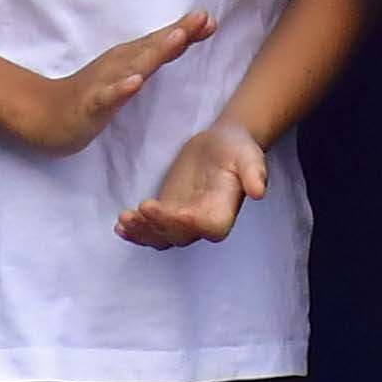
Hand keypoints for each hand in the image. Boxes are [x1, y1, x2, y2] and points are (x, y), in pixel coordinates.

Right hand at [0, 14, 212, 154]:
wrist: (46, 113)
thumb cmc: (95, 91)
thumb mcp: (130, 71)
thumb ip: (158, 54)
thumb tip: (188, 35)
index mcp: (131, 57)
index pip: (163, 41)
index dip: (188, 30)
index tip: (211, 20)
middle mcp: (120, 64)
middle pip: (153, 47)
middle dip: (178, 33)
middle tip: (202, 19)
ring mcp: (104, 82)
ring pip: (132, 67)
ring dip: (155, 53)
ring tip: (177, 40)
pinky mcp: (90, 104)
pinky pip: (107, 96)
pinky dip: (121, 89)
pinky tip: (134, 83)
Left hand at [119, 119, 271, 247]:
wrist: (222, 143)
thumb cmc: (237, 148)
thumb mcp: (248, 154)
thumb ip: (254, 171)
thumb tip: (260, 191)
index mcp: (223, 211)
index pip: (208, 228)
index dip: (190, 224)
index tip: (177, 211)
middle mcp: (203, 222)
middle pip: (179, 235)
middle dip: (159, 225)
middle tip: (142, 208)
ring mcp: (183, 221)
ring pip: (161, 238)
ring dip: (142, 232)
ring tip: (125, 219)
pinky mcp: (167, 213)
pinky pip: (151, 230)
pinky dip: (136, 231)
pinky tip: (121, 225)